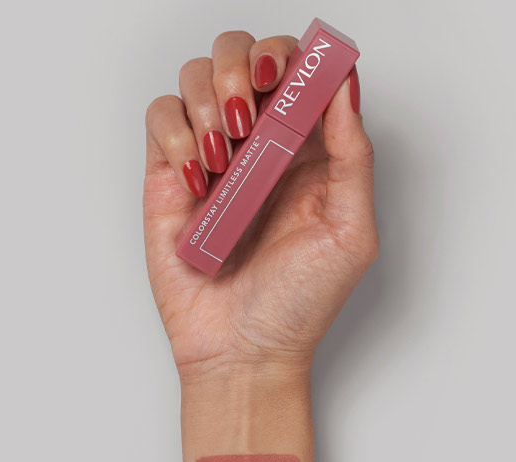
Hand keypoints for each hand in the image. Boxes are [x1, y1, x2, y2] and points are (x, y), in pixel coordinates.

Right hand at [143, 31, 377, 381]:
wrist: (243, 353)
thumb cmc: (299, 306)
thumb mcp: (351, 233)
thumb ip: (354, 156)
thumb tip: (344, 85)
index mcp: (308, 151)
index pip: (297, 70)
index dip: (290, 56)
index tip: (286, 78)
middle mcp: (259, 146)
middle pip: (241, 54)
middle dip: (243, 64)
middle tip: (251, 112)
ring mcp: (212, 160)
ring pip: (197, 77)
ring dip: (209, 99)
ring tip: (225, 157)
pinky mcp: (170, 180)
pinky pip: (160, 120)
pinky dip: (176, 133)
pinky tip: (198, 176)